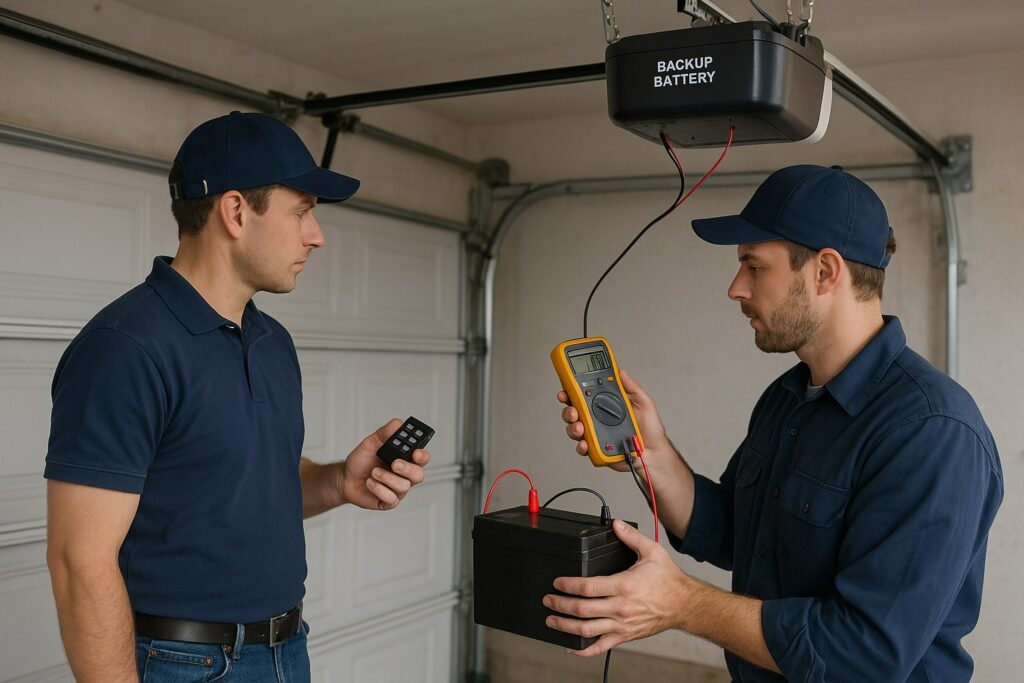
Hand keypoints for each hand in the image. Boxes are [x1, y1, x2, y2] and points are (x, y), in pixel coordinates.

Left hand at [340, 418, 429, 509]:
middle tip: (394, 464)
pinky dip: (379, 489)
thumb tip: (397, 423)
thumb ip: (384, 433)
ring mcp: (398, 490)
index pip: (422, 458)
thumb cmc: (360, 462)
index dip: (422, 456)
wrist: (345, 479)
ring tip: (373, 472)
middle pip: (418, 475)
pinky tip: (370, 483)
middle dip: (407, 469)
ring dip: (386, 478)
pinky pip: (391, 498)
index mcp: (405, 459)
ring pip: (404, 486)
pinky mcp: (389, 502)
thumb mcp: (370, 443)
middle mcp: (405, 475)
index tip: (416, 453)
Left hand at [543, 520, 690, 655]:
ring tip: (551, 620)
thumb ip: (631, 537)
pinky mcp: (625, 636)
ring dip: (565, 626)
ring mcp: (622, 625)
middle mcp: (621, 608)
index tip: (557, 582)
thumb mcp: (652, 552)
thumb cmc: (669, 580)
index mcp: (624, 586)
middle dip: (560, 605)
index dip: (568, 585)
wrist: (684, 604)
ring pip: (587, 630)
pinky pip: (600, 647)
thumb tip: (616, 524)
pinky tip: (571, 646)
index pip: (588, 587)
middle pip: (582, 610)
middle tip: (547, 600)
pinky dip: (583, 650)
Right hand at [556, 370, 670, 470]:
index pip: (585, 396)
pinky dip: (581, 445)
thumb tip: (620, 372)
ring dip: (573, 427)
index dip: (572, 391)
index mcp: (606, 405)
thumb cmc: (650, 430)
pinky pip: (582, 447)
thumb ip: (632, 387)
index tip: (567, 389)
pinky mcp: (596, 449)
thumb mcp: (644, 403)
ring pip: (574, 429)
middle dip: (568, 410)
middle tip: (573, 411)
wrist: (653, 453)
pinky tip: (586, 443)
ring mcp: (595, 434)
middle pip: (574, 412)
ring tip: (580, 428)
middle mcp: (598, 419)